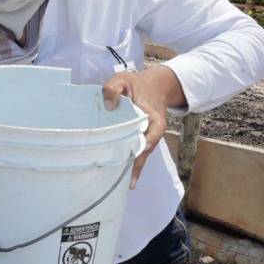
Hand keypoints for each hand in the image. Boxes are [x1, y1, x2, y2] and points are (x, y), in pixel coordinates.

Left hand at [102, 66, 184, 188]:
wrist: (154, 85)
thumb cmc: (135, 83)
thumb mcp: (122, 80)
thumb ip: (113, 88)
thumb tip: (109, 106)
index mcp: (153, 118)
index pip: (150, 136)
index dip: (142, 148)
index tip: (133, 158)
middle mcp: (153, 131)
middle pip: (146, 151)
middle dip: (136, 165)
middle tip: (124, 181)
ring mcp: (149, 136)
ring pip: (142, 155)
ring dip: (134, 168)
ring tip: (123, 184)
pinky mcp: (142, 138)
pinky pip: (139, 152)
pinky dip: (133, 164)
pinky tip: (125, 178)